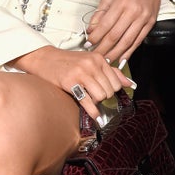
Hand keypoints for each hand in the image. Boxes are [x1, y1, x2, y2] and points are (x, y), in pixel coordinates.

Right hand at [10, 44, 133, 122]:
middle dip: (104, 97)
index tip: (104, 91)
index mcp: (99, 59)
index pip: (116, 82)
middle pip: (109, 90)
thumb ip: (112, 72)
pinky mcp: (70, 82)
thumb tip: (130, 84)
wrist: (44, 58)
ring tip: (88, 98)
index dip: (111, 90)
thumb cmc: (68, 62)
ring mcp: (81, 73)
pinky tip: (95, 115)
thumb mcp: (91, 61)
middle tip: (94, 94)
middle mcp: (92, 64)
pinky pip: (87, 101)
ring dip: (96, 101)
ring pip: (101, 96)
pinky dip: (93, 111)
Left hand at [84, 0, 162, 64]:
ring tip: (106, 60)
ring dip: (115, 53)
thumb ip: (100, 13)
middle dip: (104, 48)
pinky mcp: (150, 23)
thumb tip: (91, 30)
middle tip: (95, 56)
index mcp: (121, 2)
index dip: (96, 37)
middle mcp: (134, 11)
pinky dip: (129, 51)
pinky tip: (121, 58)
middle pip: (116, 36)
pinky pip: (138, 41)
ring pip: (127, 41)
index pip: (105, 25)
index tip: (88, 43)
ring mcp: (143, 18)